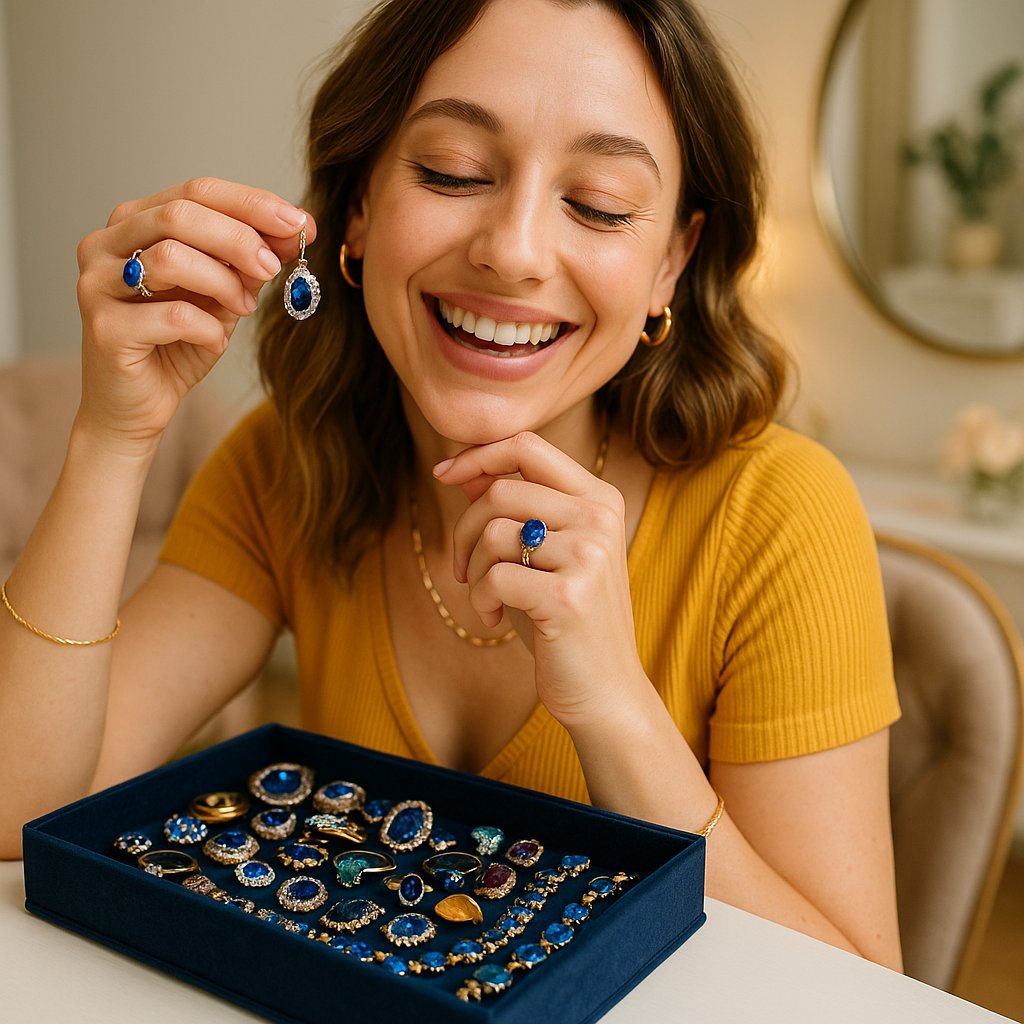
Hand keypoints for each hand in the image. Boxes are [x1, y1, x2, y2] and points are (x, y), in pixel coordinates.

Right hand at [74, 177, 314, 450]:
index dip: (252, 204)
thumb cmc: (176, 346)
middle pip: (180, 214)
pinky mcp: (104, 328)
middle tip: (274, 267)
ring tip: (242, 309)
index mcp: (135, 223)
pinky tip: (215, 343)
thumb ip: (250, 262)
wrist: (135, 408)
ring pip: (171, 257)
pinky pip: (173, 315)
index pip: (197, 191)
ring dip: (224, 283)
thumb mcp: (224, 297)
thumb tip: (295, 230)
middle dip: (240, 238)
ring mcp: (97, 284)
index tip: (300, 223)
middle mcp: (106, 244)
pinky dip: (208, 329)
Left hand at [437, 431, 649, 728]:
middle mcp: (599, 518)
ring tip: (487, 599)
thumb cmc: (564, 620)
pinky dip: (479, 600)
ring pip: (493, 531)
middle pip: (501, 489)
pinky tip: (495, 619)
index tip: (443, 475)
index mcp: (599, 498)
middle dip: (463, 529)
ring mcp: (588, 555)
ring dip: (471, 569)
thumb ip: (512, 509)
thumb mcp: (539, 555)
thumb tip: (464, 469)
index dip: (477, 454)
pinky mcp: (568, 596)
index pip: (527, 446)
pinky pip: (493, 577)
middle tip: (461, 568)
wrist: (604, 691)